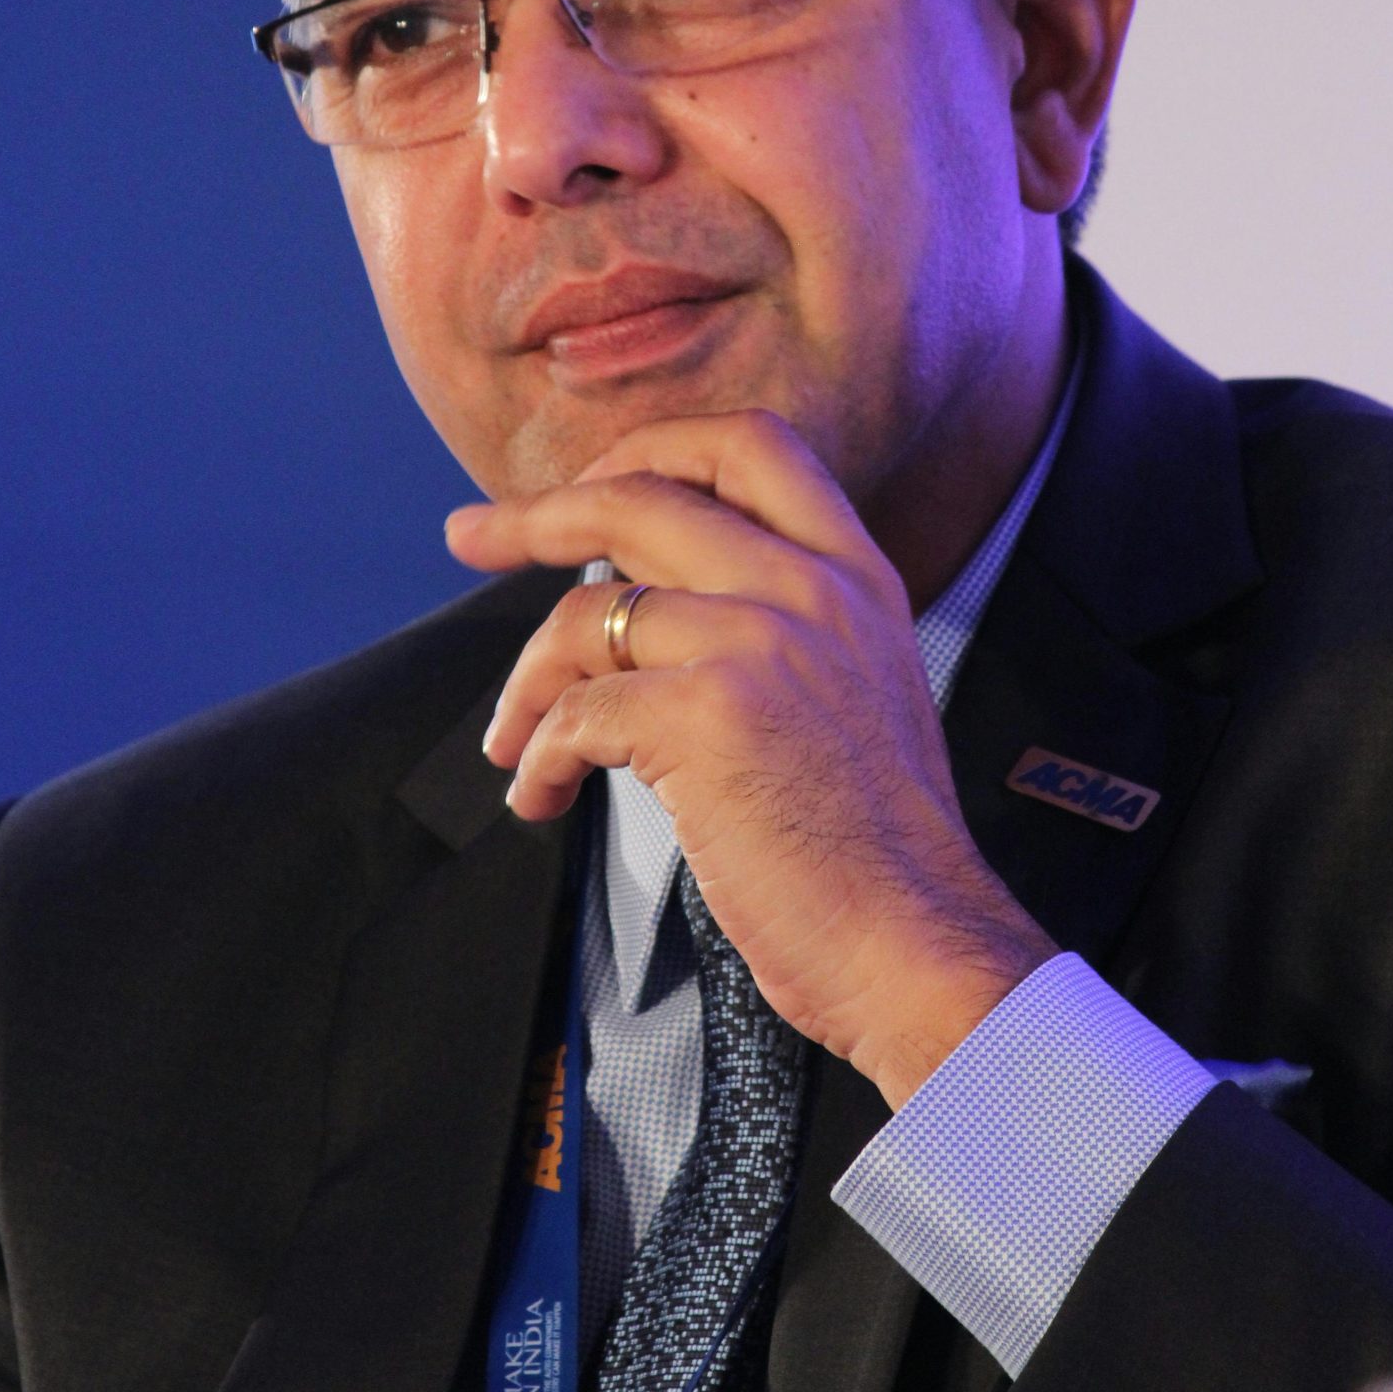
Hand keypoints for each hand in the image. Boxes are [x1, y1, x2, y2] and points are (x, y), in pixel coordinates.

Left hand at [444, 411, 1055, 1108]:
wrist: (921, 946)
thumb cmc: (876, 853)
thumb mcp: (857, 690)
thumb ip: (783, 627)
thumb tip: (651, 608)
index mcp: (856, 574)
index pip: (748, 445)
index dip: (651, 447)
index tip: (587, 482)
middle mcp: (812, 588)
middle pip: (641, 496)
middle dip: (536, 515)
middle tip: (471, 537)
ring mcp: (761, 641)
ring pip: (588, 613)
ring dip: (526, 681)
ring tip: (512, 742)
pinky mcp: (708, 714)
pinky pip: (577, 712)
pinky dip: (538, 755)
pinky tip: (542, 796)